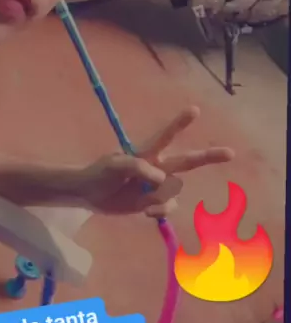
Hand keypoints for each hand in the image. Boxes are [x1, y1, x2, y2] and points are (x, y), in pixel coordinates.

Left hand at [74, 106, 233, 216]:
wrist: (91, 195)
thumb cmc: (101, 173)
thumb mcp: (114, 166)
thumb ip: (137, 167)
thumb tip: (161, 179)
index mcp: (147, 152)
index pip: (166, 136)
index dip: (180, 123)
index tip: (195, 110)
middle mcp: (158, 167)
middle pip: (188, 161)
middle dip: (209, 156)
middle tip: (231, 152)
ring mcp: (158, 186)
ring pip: (174, 190)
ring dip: (159, 196)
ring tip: (138, 197)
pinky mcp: (155, 202)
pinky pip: (169, 207)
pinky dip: (159, 210)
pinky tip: (145, 212)